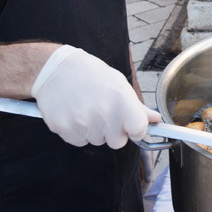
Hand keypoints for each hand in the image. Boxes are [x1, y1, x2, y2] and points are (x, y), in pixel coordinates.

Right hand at [30, 45, 160, 147]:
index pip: (139, 130)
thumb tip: (156, 120)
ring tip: (86, 108)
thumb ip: (136, 105)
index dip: (136, 129)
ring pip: (97, 141)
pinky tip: (74, 113)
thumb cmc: (90, 74)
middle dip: (113, 131)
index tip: (131, 125)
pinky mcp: (64, 129)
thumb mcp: (117, 83)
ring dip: (94, 130)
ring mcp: (82, 123)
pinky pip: (79, 141)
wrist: (55, 69)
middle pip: (117, 142)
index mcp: (120, 99)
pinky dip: (78, 131)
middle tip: (103, 112)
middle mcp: (103, 113)